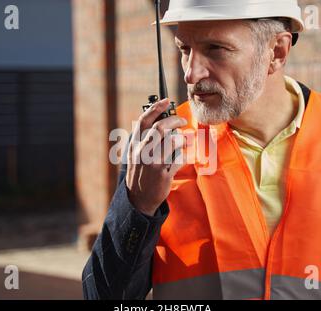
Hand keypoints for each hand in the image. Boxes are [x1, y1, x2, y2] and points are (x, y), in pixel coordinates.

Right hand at [126, 98, 186, 215]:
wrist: (138, 199)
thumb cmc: (140, 173)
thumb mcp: (135, 155)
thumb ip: (143, 139)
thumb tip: (160, 121)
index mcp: (134, 145)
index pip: (144, 121)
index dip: (156, 108)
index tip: (166, 101)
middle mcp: (142, 152)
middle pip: (160, 128)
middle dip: (175, 120)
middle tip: (182, 121)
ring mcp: (153, 163)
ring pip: (173, 142)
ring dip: (183, 139)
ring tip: (186, 140)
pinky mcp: (164, 174)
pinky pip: (179, 158)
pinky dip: (183, 156)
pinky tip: (182, 157)